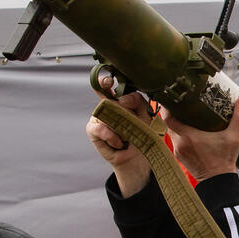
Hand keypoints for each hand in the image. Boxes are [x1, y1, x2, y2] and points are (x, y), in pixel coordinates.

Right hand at [86, 78, 153, 194]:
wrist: (138, 157)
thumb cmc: (142, 134)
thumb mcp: (145, 115)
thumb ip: (138, 101)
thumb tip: (121, 99)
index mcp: (118, 99)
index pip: (108, 84)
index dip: (105, 80)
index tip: (109, 81)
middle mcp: (106, 105)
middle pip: (111, 100)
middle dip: (125, 113)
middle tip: (132, 125)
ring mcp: (98, 116)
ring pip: (108, 115)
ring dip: (121, 128)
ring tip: (127, 137)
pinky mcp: (93, 129)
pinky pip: (102, 128)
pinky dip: (113, 137)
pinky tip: (119, 143)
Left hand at [165, 95, 238, 181]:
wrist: (218, 181)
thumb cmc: (224, 160)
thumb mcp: (234, 137)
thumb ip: (238, 117)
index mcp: (189, 136)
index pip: (168, 118)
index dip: (168, 108)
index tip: (173, 100)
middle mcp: (180, 143)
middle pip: (169, 124)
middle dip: (174, 114)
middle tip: (183, 104)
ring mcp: (178, 151)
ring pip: (172, 132)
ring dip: (177, 124)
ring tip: (186, 116)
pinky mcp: (180, 156)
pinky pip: (176, 141)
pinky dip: (180, 135)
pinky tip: (189, 130)